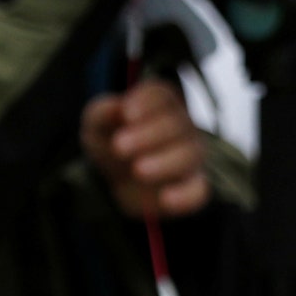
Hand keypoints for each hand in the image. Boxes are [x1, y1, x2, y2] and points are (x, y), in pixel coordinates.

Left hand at [81, 78, 208, 217]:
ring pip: (189, 155)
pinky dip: (185, 195)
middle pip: (176, 125)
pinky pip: (198, 190)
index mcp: (159, 105)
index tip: (127, 114)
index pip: (161, 96)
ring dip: (165, 162)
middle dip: (149, 135)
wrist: (120, 179)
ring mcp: (190, 157)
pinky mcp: (192, 186)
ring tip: (138, 170)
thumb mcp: (97, 126)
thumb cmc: (113, 143)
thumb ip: (102, 113)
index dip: (147, 103)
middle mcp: (182, 127)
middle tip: (119, 147)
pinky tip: (166, 198)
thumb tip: (117, 107)